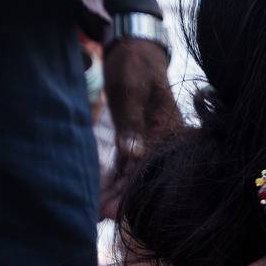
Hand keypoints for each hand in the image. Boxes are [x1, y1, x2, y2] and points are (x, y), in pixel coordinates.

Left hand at [102, 37, 180, 217]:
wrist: (135, 48)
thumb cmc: (135, 65)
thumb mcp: (132, 91)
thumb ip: (132, 124)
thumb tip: (133, 156)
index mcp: (167, 129)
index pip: (151, 167)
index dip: (133, 190)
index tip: (115, 210)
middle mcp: (163, 138)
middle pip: (144, 174)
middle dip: (123, 197)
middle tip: (101, 217)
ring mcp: (151, 139)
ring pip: (135, 172)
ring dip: (117, 192)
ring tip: (98, 212)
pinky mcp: (137, 136)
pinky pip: (128, 162)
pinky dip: (116, 178)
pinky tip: (103, 194)